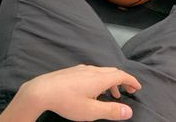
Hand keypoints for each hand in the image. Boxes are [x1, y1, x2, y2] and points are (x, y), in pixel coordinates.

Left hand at [18, 64, 140, 120]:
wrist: (42, 90)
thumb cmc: (67, 101)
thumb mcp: (91, 111)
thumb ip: (111, 110)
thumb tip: (128, 111)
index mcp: (99, 78)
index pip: (120, 75)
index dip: (131, 80)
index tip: (138, 87)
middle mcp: (92, 70)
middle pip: (112, 71)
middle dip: (123, 80)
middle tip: (129, 91)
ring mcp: (81, 69)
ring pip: (102, 72)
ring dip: (111, 81)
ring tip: (112, 95)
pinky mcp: (73, 71)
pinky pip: (93, 72)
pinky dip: (100, 79)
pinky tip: (94, 90)